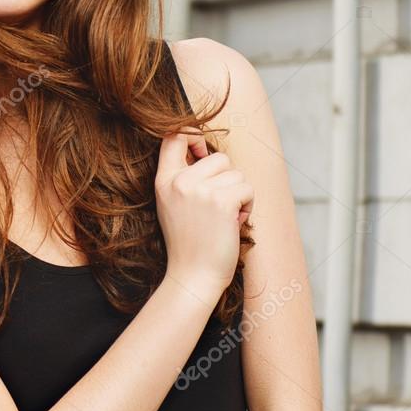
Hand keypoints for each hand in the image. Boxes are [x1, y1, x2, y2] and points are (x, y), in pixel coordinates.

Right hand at [154, 128, 253, 301]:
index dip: (193, 134)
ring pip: (236, 173)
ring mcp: (199, 190)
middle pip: (218, 157)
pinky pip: (246, 188)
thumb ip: (182, 177)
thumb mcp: (172, 204)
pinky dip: (247, 205)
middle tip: (218, 205)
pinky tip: (233, 222)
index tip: (202, 150)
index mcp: (163, 181)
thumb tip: (205, 150)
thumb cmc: (188, 242)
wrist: (192, 275)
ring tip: (225, 217)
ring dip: (239, 194)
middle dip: (227, 178)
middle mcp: (179, 181)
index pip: (174, 136)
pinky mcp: (221, 201)